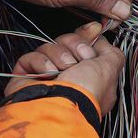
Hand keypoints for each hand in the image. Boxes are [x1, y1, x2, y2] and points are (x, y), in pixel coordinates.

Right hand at [5, 22, 124, 114]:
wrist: (60, 107)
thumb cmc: (86, 93)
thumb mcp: (110, 69)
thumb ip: (111, 52)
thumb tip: (102, 40)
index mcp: (88, 76)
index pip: (84, 45)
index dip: (88, 36)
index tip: (95, 30)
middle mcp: (68, 77)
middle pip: (66, 42)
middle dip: (74, 45)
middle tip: (77, 60)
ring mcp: (45, 78)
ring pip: (49, 47)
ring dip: (58, 56)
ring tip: (61, 71)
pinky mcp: (26, 78)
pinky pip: (30, 57)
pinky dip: (40, 63)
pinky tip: (46, 74)